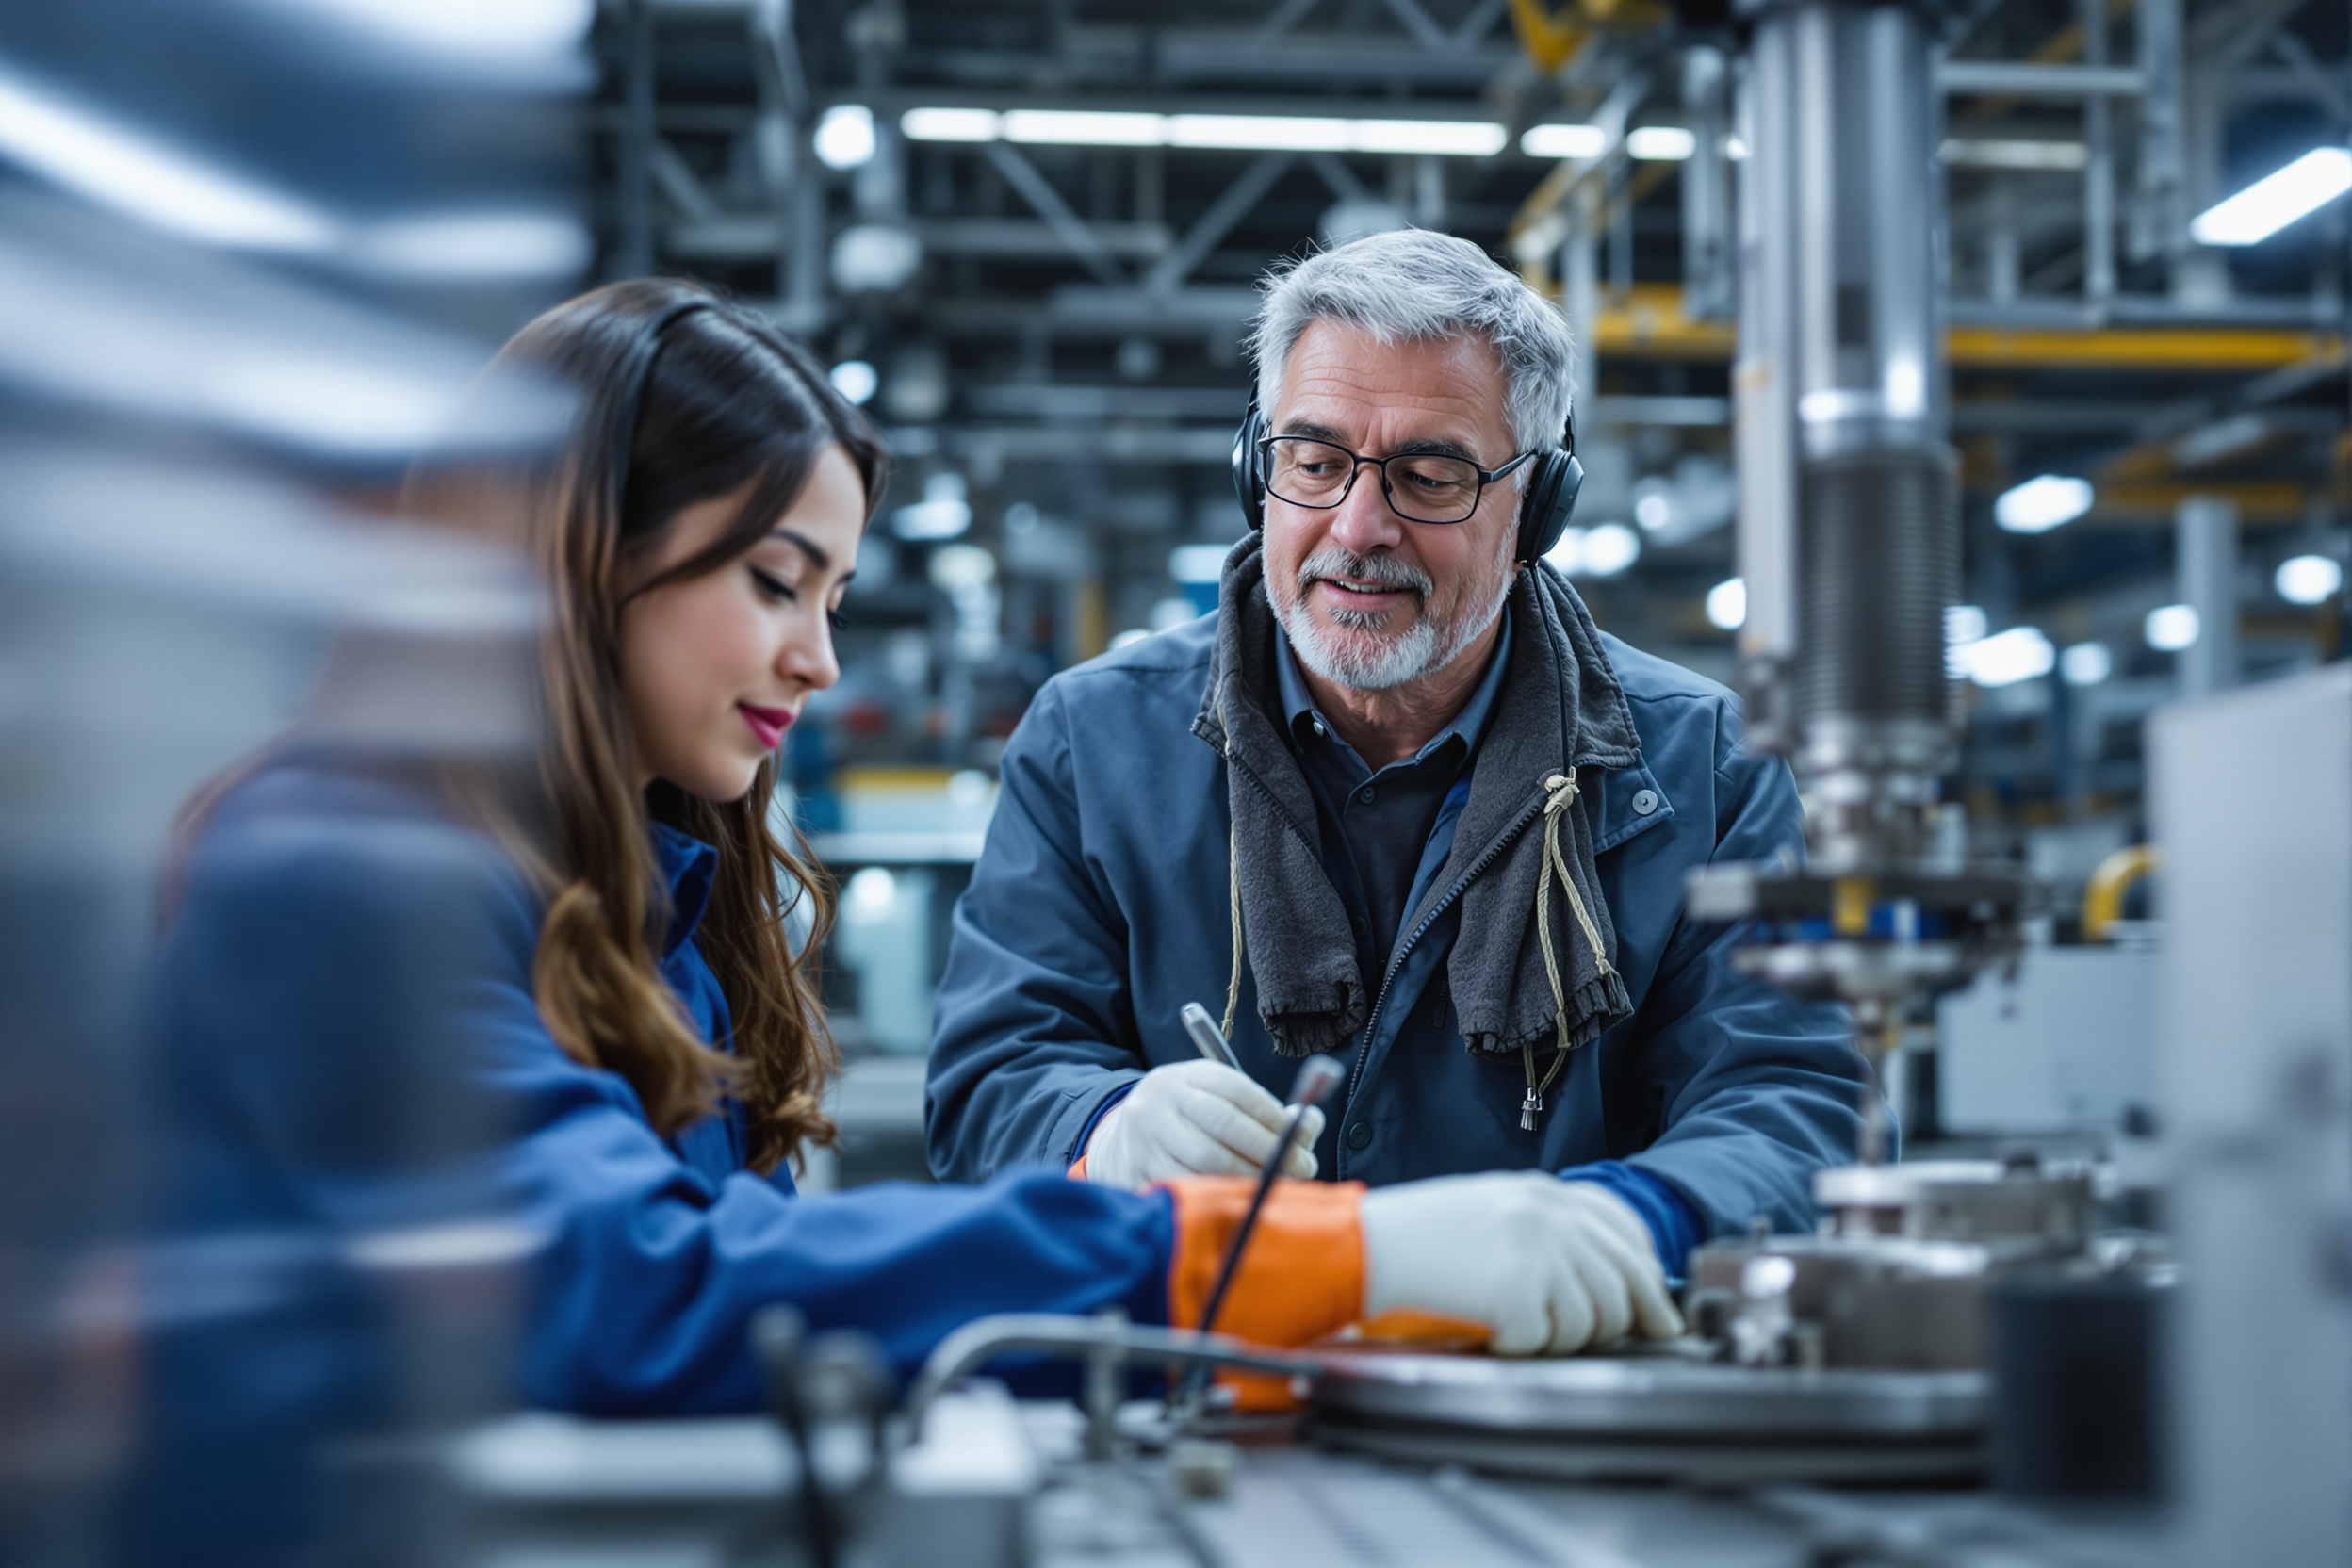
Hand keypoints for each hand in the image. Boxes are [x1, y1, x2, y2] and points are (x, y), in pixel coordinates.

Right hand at [1080, 1060, 1322, 1188]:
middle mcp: (1161, 1102)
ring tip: (1275, 1184)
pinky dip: (1221, 1195)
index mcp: (1186, 1077)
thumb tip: (1310, 1123)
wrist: (1123, 1141)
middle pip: (1223, 1124)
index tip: (1301, 1134)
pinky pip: (1189, 1188)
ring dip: (1250, 1176)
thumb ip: (1264, 1112)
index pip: (1235, 1089)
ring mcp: (1146, 1138)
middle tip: (1302, 1166)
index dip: (1272, 1113)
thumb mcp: (1217, 1101)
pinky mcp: (1139, 1173)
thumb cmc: (1189, 1122)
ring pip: (1206, 1161)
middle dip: (1270, 1148)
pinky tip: (1242, 1199)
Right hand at [1359, 1174, 1683, 1354]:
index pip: (1627, 1236)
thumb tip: (1608, 1285)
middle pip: (1625, 1282)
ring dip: (1563, 1338)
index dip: (1648, 1280)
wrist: (1370, 1245)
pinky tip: (1493, 1330)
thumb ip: (1552, 1234)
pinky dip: (1522, 1346)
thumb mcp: (1497, 1212)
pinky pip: (1547, 1342)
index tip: (1657, 1313)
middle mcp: (1551, 1216)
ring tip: (1522, 1327)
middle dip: (1629, 1322)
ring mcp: (1538, 1251)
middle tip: (1629, 1343)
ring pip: (1593, 1320)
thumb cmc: (1423, 1236)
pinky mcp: (1518, 1291)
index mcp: (1547, 1194)